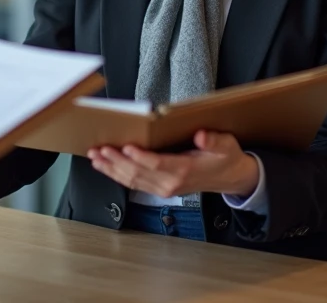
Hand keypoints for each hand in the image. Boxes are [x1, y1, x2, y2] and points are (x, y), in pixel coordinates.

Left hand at [88, 131, 259, 198]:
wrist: (230, 178)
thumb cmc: (226, 158)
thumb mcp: (226, 145)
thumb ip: (213, 141)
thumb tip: (201, 137)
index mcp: (186, 170)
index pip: (158, 164)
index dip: (140, 157)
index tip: (126, 147)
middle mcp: (171, 182)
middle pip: (139, 173)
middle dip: (117, 161)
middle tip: (101, 149)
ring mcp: (164, 188)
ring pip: (133, 180)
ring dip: (112, 169)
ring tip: (96, 158)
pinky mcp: (160, 189)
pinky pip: (135, 184)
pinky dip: (118, 175)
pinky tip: (106, 167)